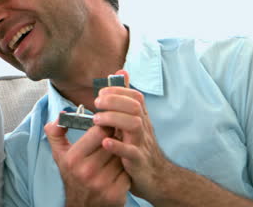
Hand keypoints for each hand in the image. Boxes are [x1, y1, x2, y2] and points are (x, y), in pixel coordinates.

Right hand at [44, 119, 129, 206]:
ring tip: (115, 156)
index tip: (106, 129)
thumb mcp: (59, 154)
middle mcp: (87, 171)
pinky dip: (126, 170)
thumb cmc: (72, 175)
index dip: (106, 127)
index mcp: (73, 158)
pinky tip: (118, 172)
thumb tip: (63, 115)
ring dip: (122, 154)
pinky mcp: (116, 194)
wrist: (81, 206)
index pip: (100, 132)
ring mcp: (102, 184)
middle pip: (114, 143)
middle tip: (114, 141)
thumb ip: (56, 132)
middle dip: (115, 140)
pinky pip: (128, 172)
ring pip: (123, 157)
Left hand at [93, 70, 169, 200]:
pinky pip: (131, 152)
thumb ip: (125, 99)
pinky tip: (105, 142)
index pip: (134, 96)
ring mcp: (142, 144)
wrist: (157, 180)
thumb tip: (121, 72)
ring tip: (97, 120)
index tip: (101, 93)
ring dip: (113, 119)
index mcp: (141, 118)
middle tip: (96, 104)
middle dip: (113, 101)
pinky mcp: (139, 162)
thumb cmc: (139, 149)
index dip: (118, 90)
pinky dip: (118, 146)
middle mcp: (143, 128)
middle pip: (134, 106)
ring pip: (134, 124)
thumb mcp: (132, 123)